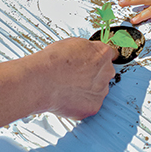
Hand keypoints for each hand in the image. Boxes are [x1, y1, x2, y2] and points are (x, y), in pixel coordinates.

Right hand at [0, 37, 116, 129]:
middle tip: (75, 78)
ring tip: (69, 89)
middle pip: (105, 74)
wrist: (40, 81)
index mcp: (103, 53)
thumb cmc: (51, 62)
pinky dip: (81, 104)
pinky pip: (90, 105)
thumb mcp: (73, 44)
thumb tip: (86, 54)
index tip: (93, 64)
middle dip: (93, 76)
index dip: (98, 60)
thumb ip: (87, 50)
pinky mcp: (93, 107)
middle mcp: (106, 72)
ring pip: (98, 91)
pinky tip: (69, 98)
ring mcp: (101, 90)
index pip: (110, 56)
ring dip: (87, 91)